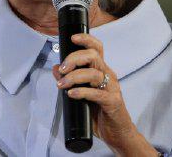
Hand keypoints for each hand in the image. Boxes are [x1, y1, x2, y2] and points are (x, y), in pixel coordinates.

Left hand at [53, 33, 145, 153]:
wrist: (116, 133)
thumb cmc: (98, 112)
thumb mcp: (80, 94)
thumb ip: (69, 80)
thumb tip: (55, 68)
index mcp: (101, 71)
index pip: (97, 49)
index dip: (86, 39)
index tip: (72, 38)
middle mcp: (108, 76)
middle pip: (93, 56)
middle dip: (74, 59)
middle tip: (62, 69)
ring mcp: (112, 88)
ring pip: (94, 73)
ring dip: (74, 77)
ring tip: (62, 85)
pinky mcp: (113, 102)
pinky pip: (97, 93)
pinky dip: (82, 92)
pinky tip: (72, 94)